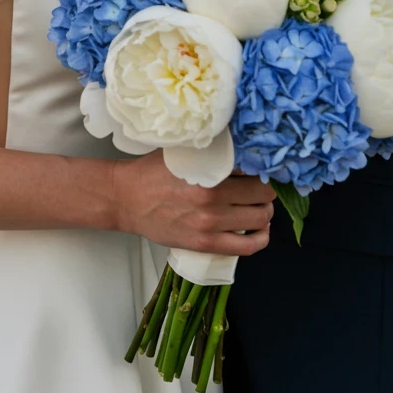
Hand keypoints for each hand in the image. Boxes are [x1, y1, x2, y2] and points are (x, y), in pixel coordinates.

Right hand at [111, 152, 273, 256]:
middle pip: (263, 194)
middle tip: (262, 185)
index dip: (263, 166)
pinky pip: (247, 246)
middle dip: (266, 188)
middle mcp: (212, 199)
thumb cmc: (154, 172)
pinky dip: (261, 238)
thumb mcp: (185, 151)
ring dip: (265, 211)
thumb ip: (213, 151)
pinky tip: (261, 229)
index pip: (255, 168)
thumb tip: (244, 145)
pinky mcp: (205, 244)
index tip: (264, 165)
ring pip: (260, 218)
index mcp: (209, 171)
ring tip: (259, 205)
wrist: (127, 198)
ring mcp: (210, 225)